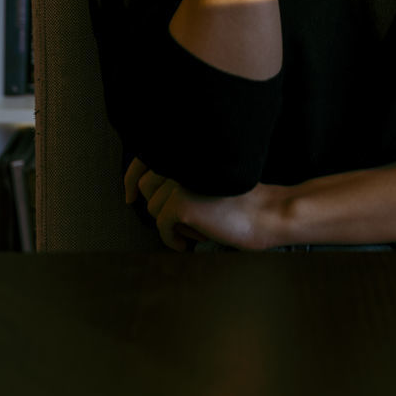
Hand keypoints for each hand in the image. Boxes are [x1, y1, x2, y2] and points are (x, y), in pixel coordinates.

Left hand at [129, 158, 287, 251]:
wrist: (266, 213)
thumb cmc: (241, 201)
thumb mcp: (208, 179)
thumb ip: (183, 175)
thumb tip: (145, 186)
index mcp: (190, 151)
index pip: (147, 157)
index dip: (132, 176)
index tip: (129, 195)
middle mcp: (182, 160)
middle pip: (147, 185)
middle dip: (159, 206)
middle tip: (178, 222)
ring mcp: (180, 180)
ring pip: (153, 207)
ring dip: (171, 223)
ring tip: (197, 228)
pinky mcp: (181, 203)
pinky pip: (161, 226)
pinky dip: (172, 239)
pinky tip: (187, 244)